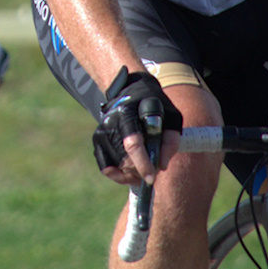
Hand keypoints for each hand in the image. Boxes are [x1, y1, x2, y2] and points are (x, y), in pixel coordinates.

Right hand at [92, 67, 182, 186]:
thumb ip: (170, 139)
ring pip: (116, 166)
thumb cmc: (153, 104)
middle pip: (124, 159)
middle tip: (153, 171)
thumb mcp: (169, 115)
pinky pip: (105, 167)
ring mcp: (101, 133)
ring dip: (132, 174)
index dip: (142, 163)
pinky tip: (129, 173)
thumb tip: (161, 165)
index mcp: (127, 114)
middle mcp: (110, 124)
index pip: (133, 143)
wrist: (129, 90)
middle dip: (140, 171)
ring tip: (144, 168)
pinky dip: (118, 175)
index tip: (151, 178)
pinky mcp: (97, 140)